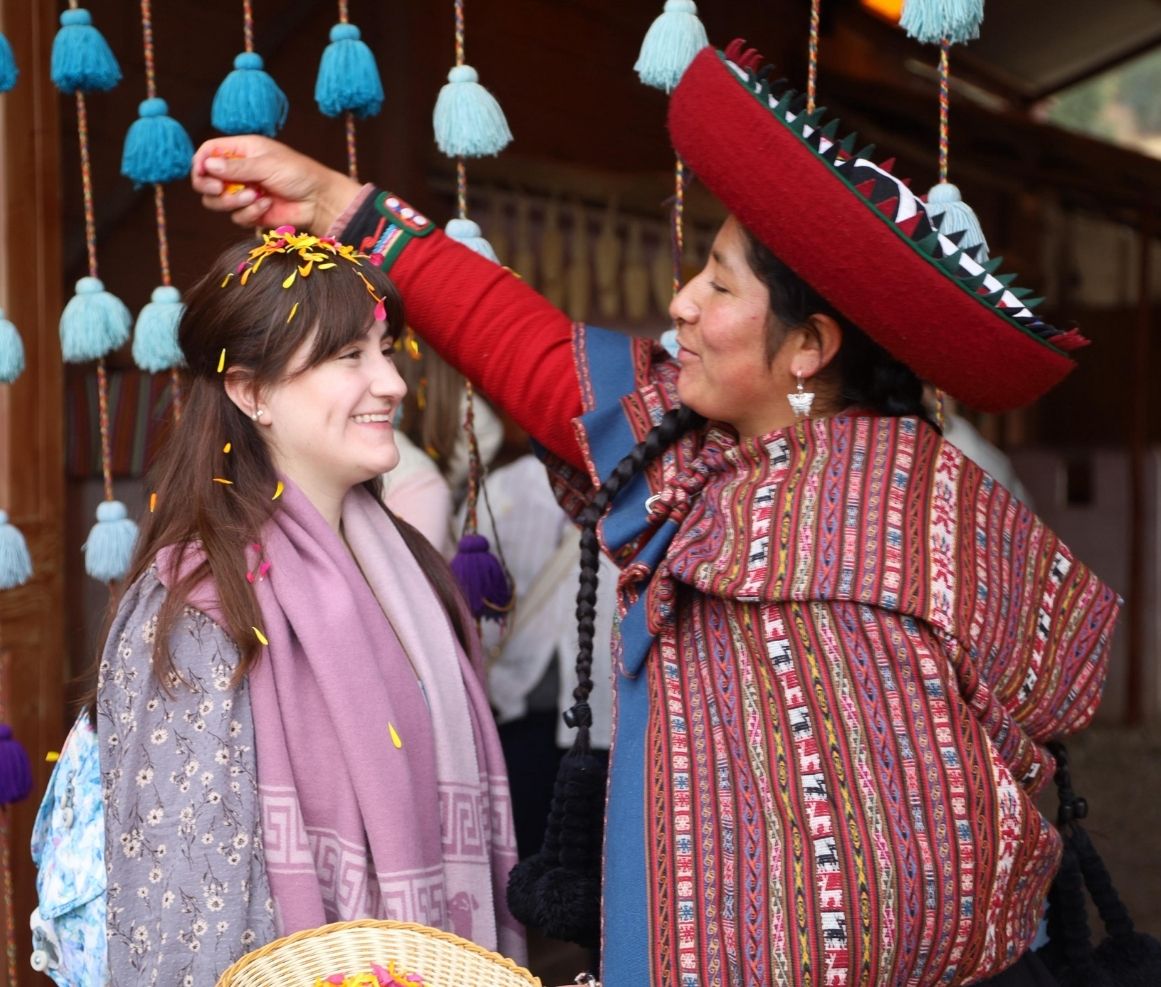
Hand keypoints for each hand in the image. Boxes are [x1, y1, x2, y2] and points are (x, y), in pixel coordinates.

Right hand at [191, 135, 361, 232]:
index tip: (202, 173)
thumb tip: (207, 165)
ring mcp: (243, 193)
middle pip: (205, 180)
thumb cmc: (298, 174)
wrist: (319, 201)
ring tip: (254, 196)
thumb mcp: (266, 164)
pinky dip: (249, 213)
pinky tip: (266, 206)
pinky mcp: (251, 212)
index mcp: (241, 150)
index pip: (208, 152)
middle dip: (209, 186)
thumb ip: (236, 167)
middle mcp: (238, 171)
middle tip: (218, 188)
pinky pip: (236, 217)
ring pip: (216, 201)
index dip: (200, 162)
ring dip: (231, 201)